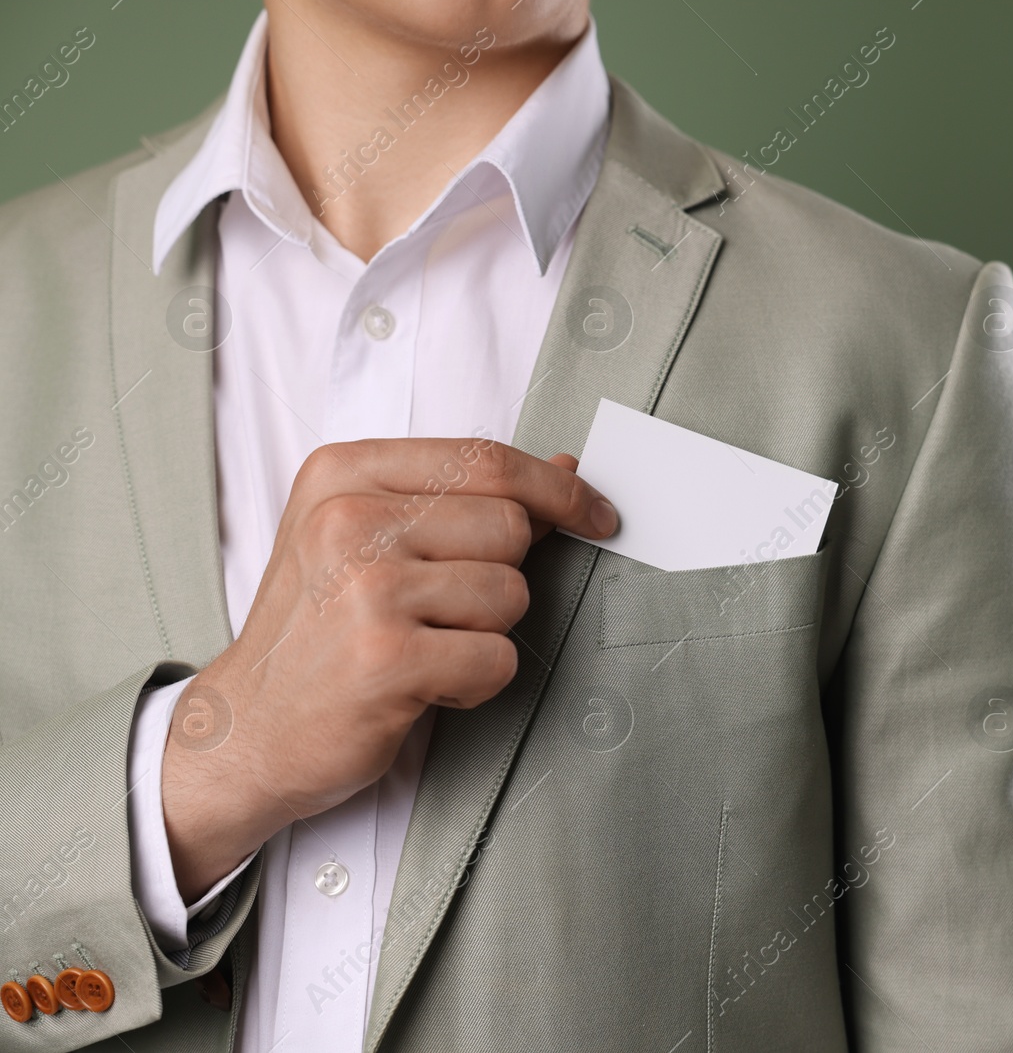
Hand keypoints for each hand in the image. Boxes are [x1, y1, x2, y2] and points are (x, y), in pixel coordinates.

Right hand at [161, 437, 616, 900]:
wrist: (241, 729)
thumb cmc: (317, 631)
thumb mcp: (367, 539)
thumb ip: (461, 499)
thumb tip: (566, 468)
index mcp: (343, 474)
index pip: (486, 458)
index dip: (558, 490)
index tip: (596, 515)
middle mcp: (348, 520)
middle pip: (509, 527)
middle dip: (499, 579)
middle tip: (439, 613)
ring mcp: (365, 588)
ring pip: (509, 594)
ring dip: (483, 635)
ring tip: (420, 648)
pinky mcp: (385, 659)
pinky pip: (496, 658)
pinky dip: (474, 684)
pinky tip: (420, 687)